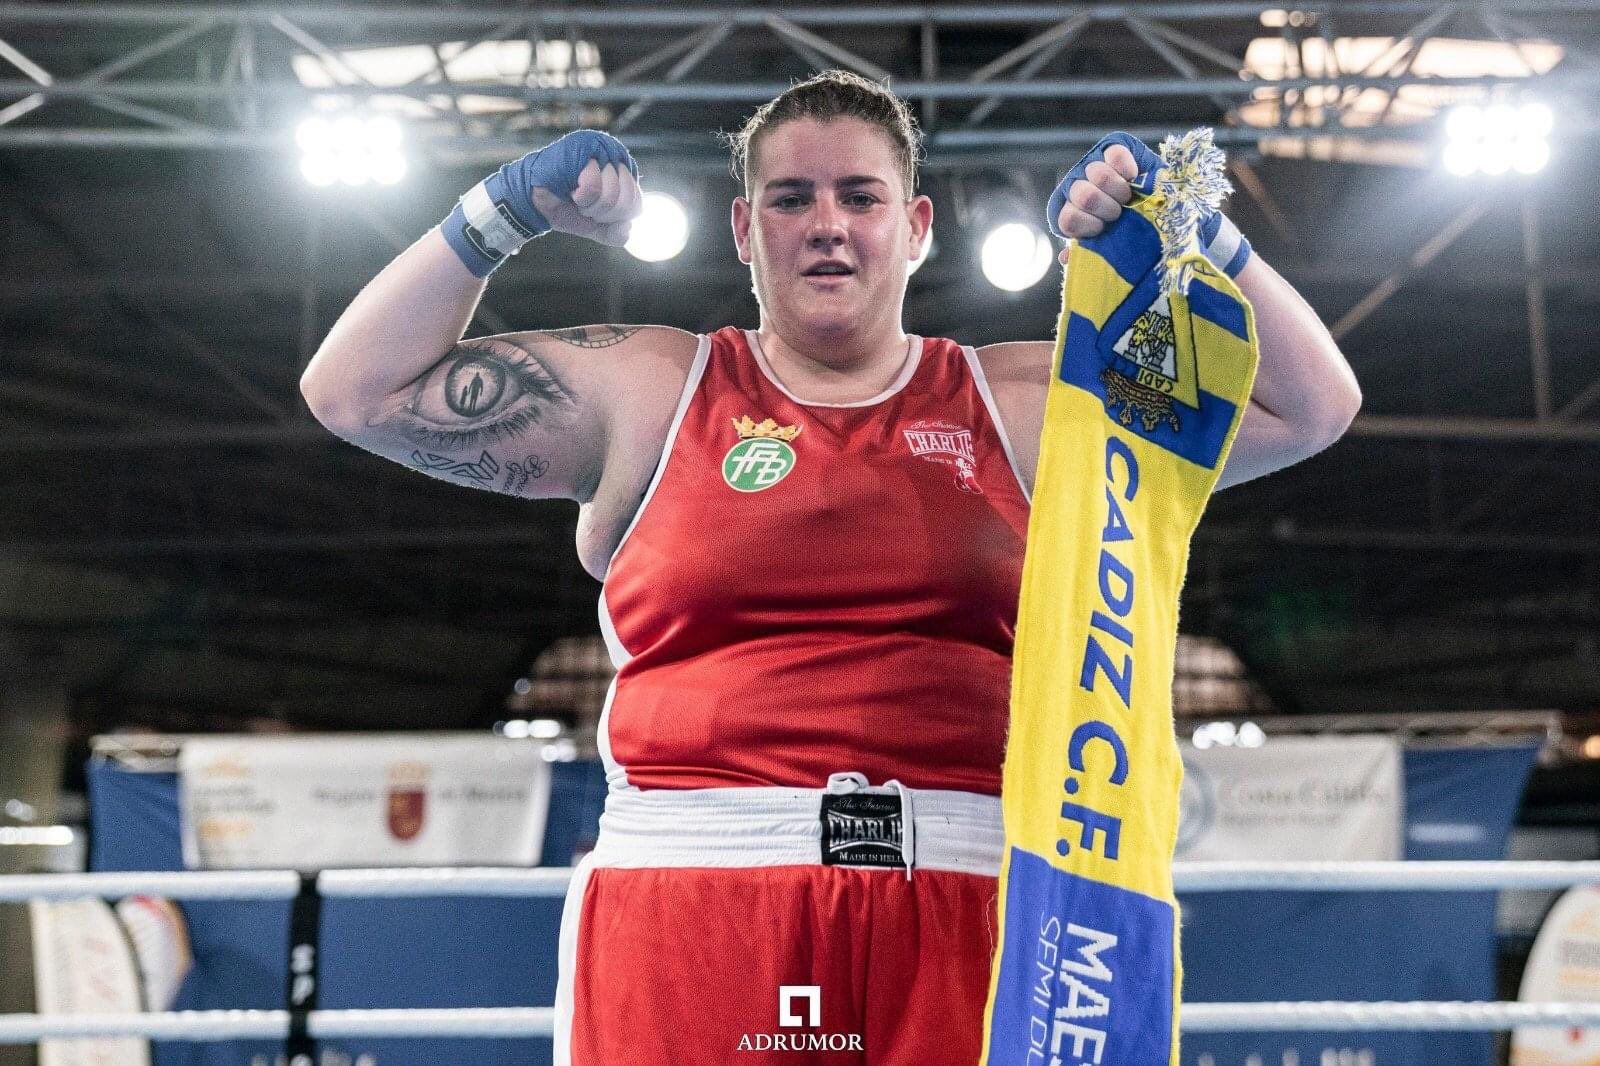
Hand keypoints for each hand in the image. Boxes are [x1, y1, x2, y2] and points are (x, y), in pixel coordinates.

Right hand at [441, 129, 643, 275]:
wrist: (533, 204)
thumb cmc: (565, 208)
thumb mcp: (597, 226)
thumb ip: (617, 232)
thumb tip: (628, 228)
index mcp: (623, 169)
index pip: (638, 204)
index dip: (615, 218)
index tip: (595, 212)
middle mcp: (614, 153)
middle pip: (628, 200)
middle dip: (603, 213)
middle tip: (584, 205)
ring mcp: (598, 147)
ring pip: (612, 193)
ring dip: (591, 206)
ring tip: (576, 196)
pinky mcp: (581, 147)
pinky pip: (594, 185)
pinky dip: (582, 197)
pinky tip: (570, 189)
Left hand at [1052, 144, 1138, 262]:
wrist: (1152, 203)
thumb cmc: (1125, 230)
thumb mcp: (1108, 245)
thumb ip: (1089, 251)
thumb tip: (1067, 256)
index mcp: (1073, 215)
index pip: (1068, 220)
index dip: (1088, 225)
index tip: (1103, 228)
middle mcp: (1077, 190)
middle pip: (1084, 195)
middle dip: (1107, 208)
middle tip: (1119, 213)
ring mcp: (1092, 169)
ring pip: (1099, 174)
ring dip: (1118, 189)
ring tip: (1128, 196)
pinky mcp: (1111, 152)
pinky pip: (1116, 155)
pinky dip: (1127, 168)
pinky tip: (1133, 177)